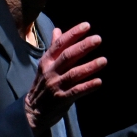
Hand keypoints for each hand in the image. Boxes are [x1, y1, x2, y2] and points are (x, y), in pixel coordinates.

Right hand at [25, 22, 106, 136]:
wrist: (32, 111)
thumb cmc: (43, 84)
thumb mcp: (45, 65)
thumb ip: (54, 48)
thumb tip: (57, 30)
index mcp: (47, 61)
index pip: (60, 44)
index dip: (73, 34)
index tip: (86, 26)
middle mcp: (50, 71)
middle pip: (67, 56)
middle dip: (83, 46)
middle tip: (98, 39)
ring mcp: (55, 86)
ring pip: (73, 74)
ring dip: (89, 67)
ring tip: (104, 61)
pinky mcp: (61, 99)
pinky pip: (76, 91)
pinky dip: (87, 86)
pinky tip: (99, 82)